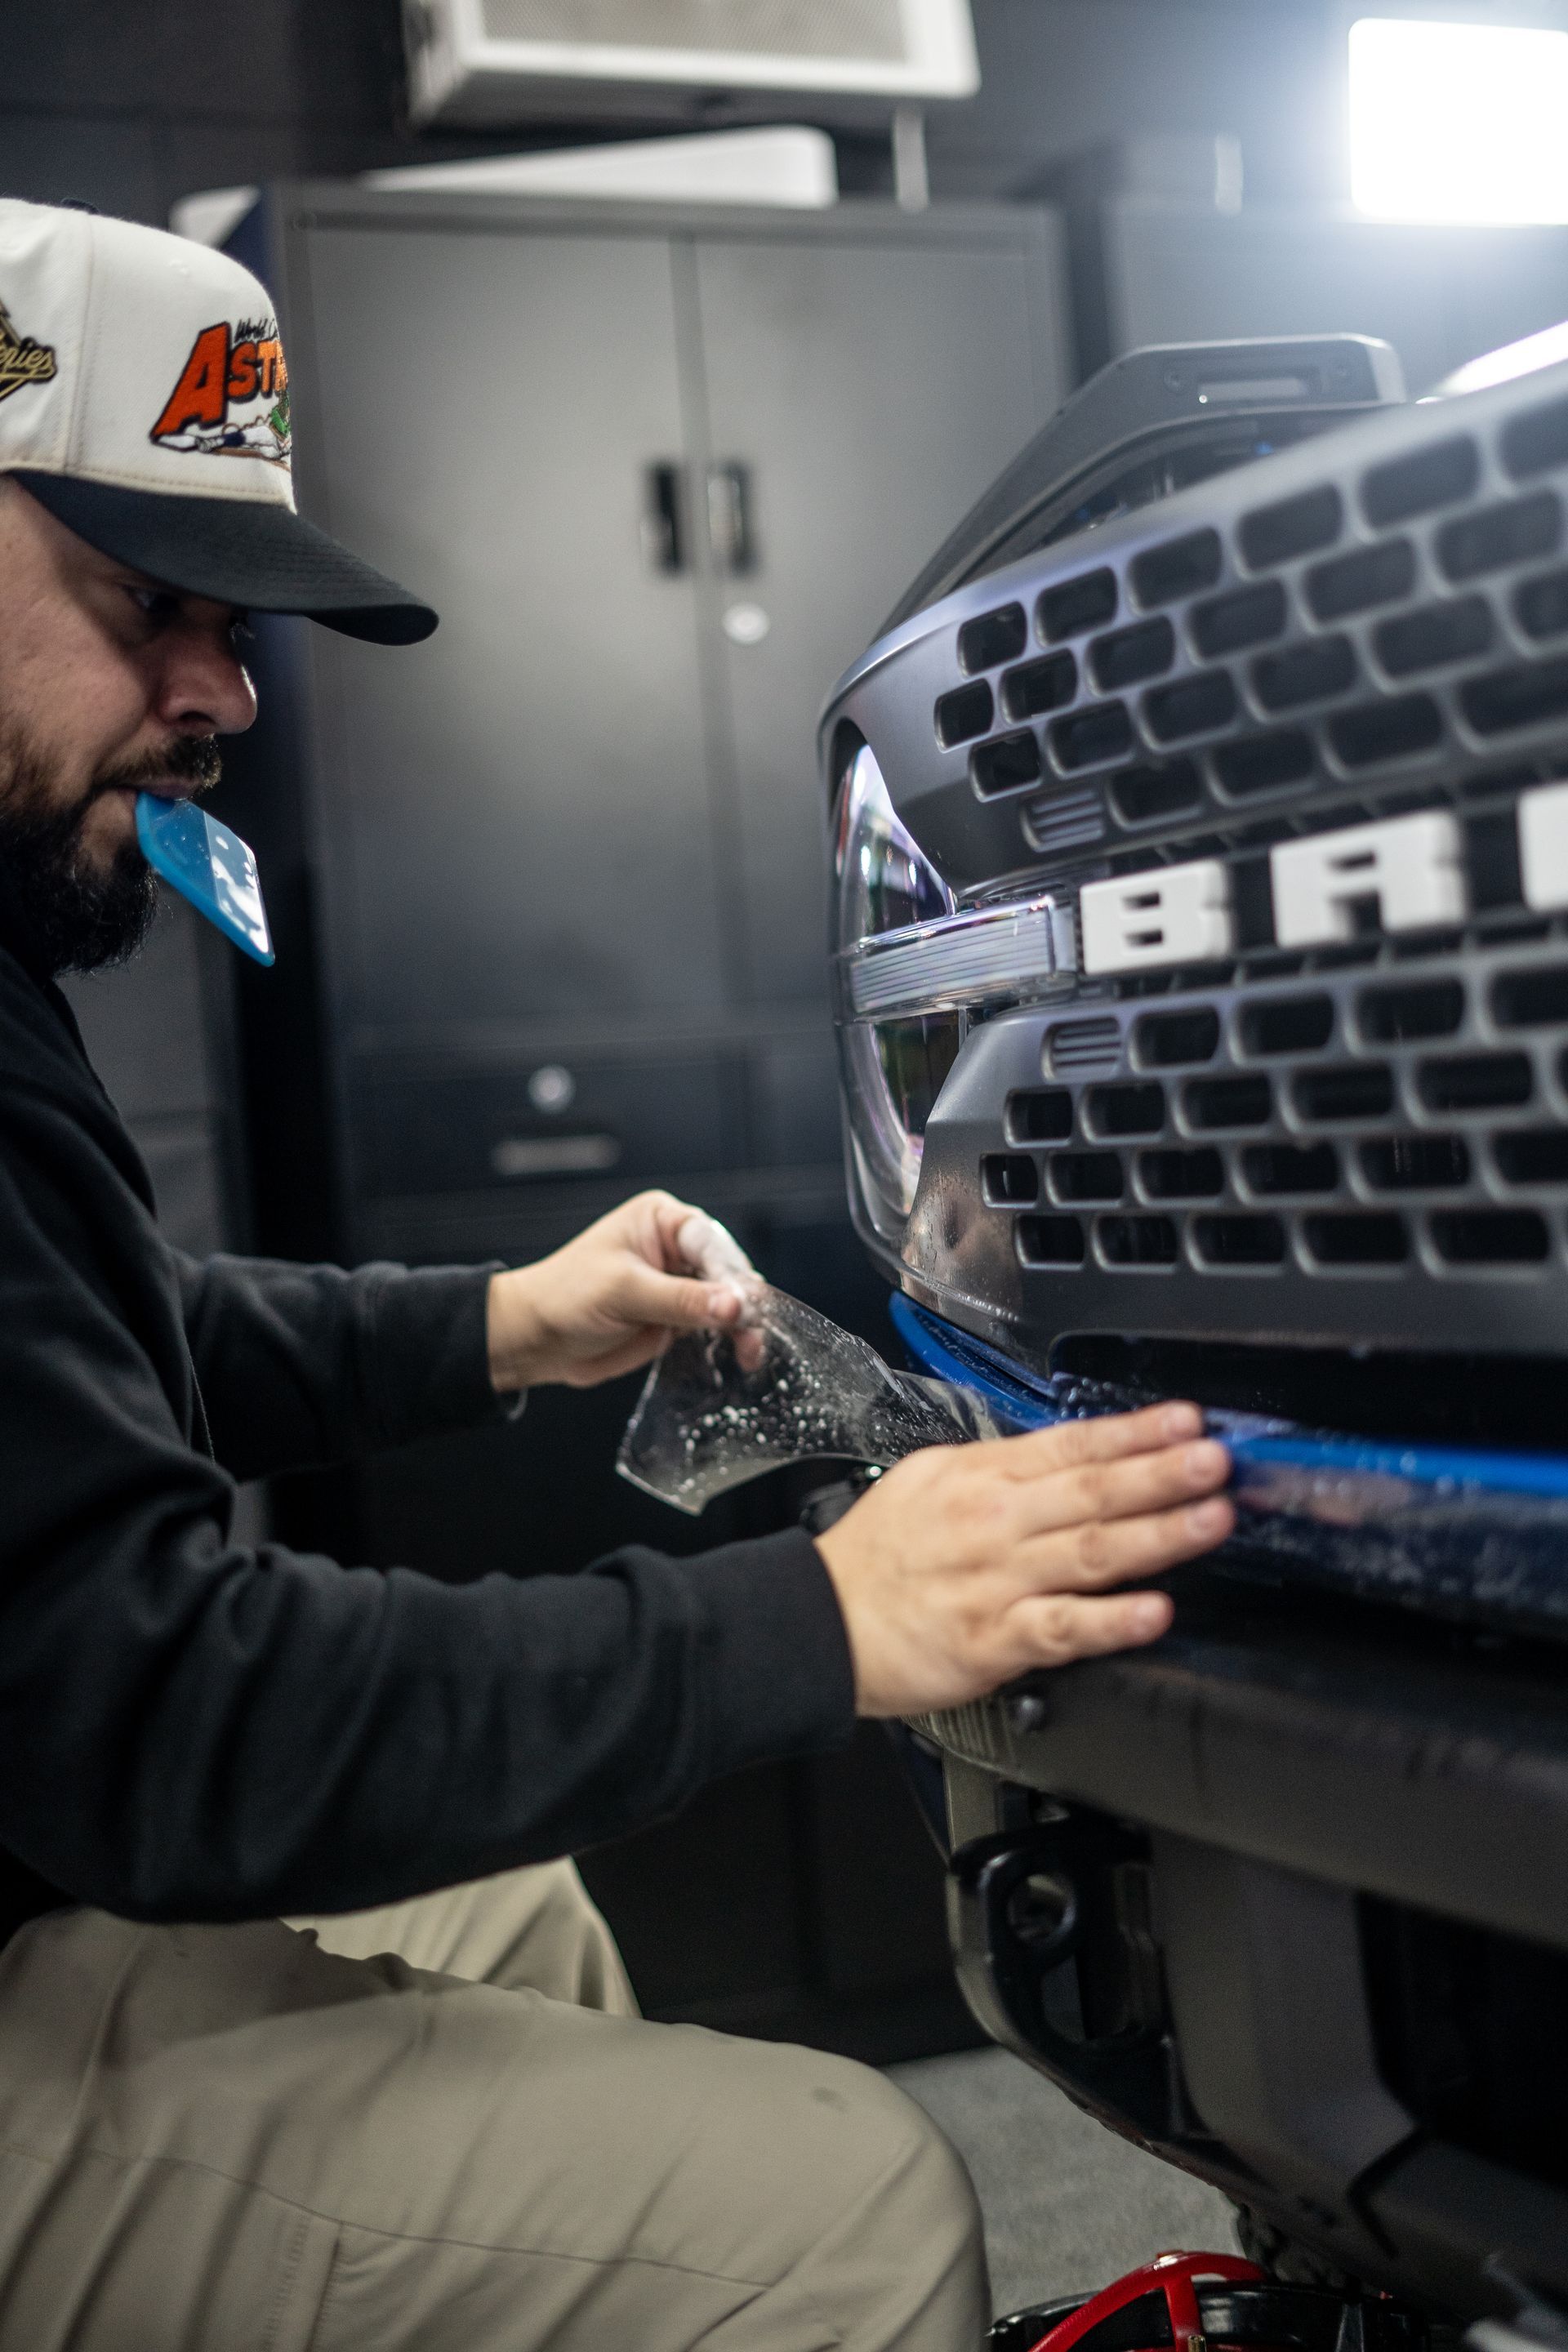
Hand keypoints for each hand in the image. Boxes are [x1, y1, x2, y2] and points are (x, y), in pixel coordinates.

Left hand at [486, 1191, 758, 1391]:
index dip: (729, 1274)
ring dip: (742, 1325)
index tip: (743, 1304)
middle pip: (727, 1271)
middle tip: (751, 1332)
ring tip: (750, 1351)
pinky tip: (741, 1356)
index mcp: (661, 1220)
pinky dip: (729, 1340)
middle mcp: (676, 1248)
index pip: (709, 1243)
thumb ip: (681, 1300)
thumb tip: (734, 1305)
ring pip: (727, 1301)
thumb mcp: (624, 1292)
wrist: (536, 1339)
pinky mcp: (679, 1318)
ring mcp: (679, 1284)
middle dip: (742, 1302)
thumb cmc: (565, 1297)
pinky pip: (714, 1326)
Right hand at [813, 1404, 1233, 1715]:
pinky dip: (1111, 1619)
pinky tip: (1154, 1611)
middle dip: (1161, 1473)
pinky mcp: (994, 1640)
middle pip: (1092, 1491)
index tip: (1187, 1421)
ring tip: (1211, 1520)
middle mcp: (994, 1523)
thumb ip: (1002, 1469)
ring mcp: (997, 1582)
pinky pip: (1062, 1628)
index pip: (1071, 1445)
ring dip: (1158, 1533)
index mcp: (981, 1476)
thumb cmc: (879, 1554)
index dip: (1134, 1432)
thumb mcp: (930, 1480)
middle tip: (1216, 1461)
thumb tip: (1071, 1456)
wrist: (821, 1622)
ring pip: (1090, 1552)